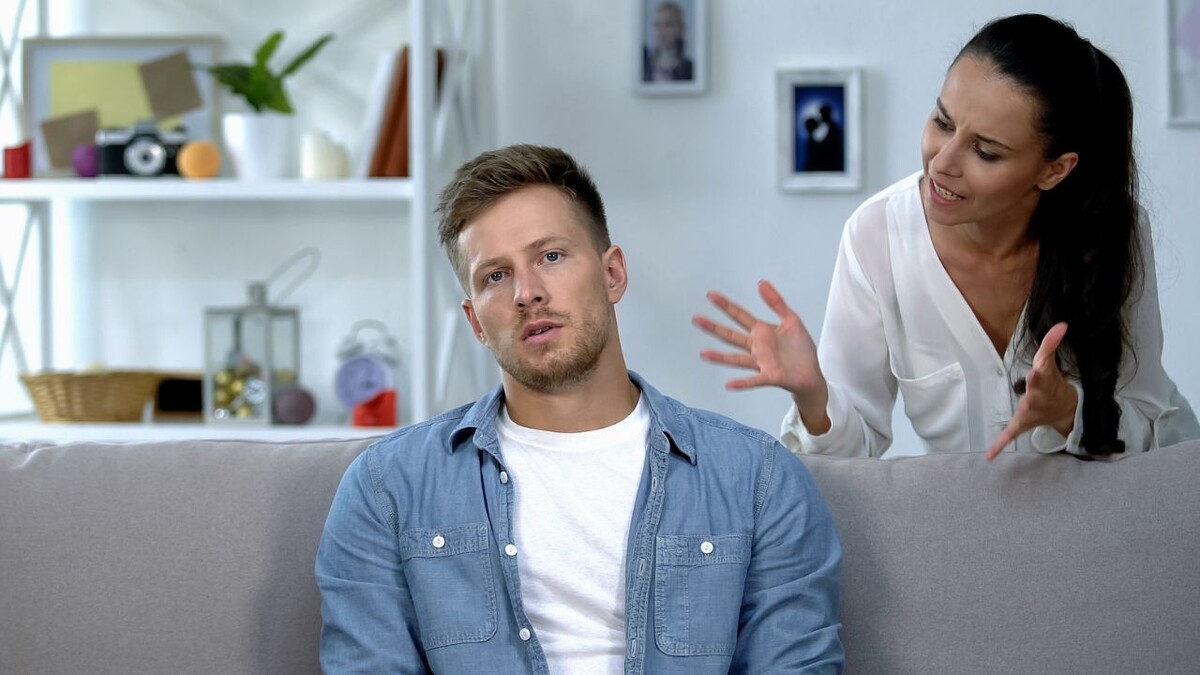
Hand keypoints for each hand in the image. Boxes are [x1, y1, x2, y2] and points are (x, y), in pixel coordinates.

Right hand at [693, 280, 829, 429]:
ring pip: (737, 359)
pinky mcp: (770, 377)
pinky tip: (729, 384)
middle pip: (731, 335)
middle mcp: (756, 347)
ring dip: (720, 357)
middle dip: (714, 327)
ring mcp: (761, 362)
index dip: (725, 305)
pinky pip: (754, 380)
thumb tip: (761, 282)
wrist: (811, 374)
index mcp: (761, 331)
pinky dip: (742, 383)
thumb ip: (776, 302)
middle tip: (697, 319)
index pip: (739, 315)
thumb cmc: (800, 349)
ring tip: (704, 354)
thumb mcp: (791, 320)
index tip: (711, 295)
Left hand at [986, 322, 1077, 460]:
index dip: (1041, 369)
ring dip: (1024, 411)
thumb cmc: (1053, 386)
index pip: (1043, 372)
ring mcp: (1031, 411)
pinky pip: (1011, 435)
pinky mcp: (1021, 423)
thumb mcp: (1051, 365)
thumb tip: (1062, 323)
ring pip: (1027, 410)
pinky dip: (1000, 445)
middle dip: (1035, 386)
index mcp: (1045, 381)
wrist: (1065, 411)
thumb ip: (1052, 344)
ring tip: (1022, 411)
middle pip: (1036, 390)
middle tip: (1033, 378)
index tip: (1037, 367)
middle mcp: (1039, 396)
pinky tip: (990, 456)